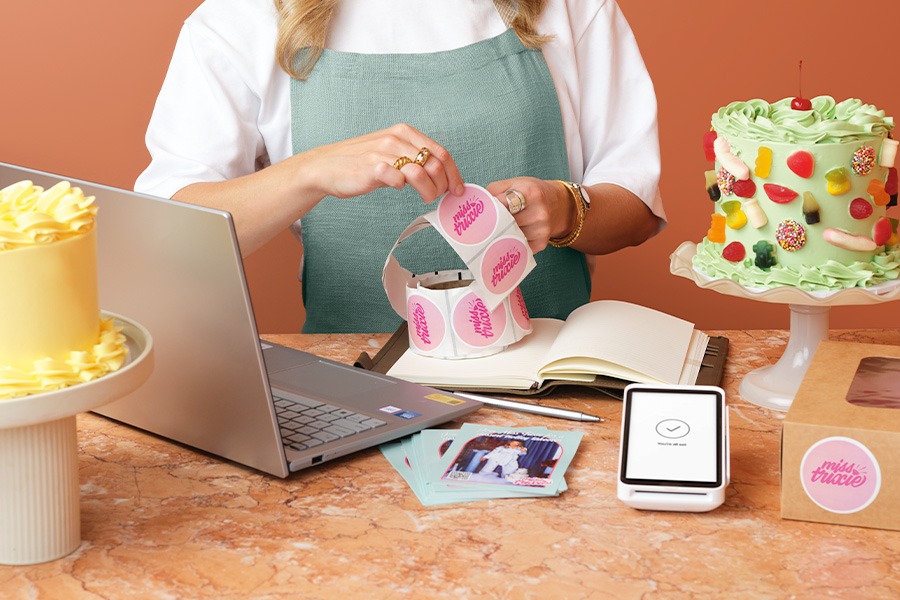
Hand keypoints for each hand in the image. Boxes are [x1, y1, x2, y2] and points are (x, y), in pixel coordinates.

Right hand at [302, 123, 464, 202]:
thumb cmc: (360, 162)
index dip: (454, 174)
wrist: (326, 167)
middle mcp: (396, 139)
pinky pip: (397, 179)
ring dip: (428, 191)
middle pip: (435, 164)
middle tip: (436, 196)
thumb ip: (414, 159)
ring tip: (424, 197)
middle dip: (443, 185)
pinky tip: (397, 188)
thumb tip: (441, 176)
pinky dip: (403, 187)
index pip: (441, 152)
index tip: (458, 189)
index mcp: (405, 132)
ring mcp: (383, 152)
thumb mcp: (392, 153)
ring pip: (421, 172)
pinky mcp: (372, 168)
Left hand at [486, 178, 573, 253]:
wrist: (558, 203)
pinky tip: (509, 237)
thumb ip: (494, 191)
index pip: (502, 204)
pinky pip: (518, 247)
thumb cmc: (532, 192)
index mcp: (530, 192)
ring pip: (509, 236)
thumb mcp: (514, 183)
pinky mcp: (541, 243)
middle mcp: (538, 212)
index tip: (480, 214)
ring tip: (497, 230)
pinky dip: (511, 243)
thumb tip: (478, 207)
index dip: (490, 209)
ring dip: (501, 234)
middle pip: (505, 223)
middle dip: (493, 224)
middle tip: (482, 226)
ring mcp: (541, 230)